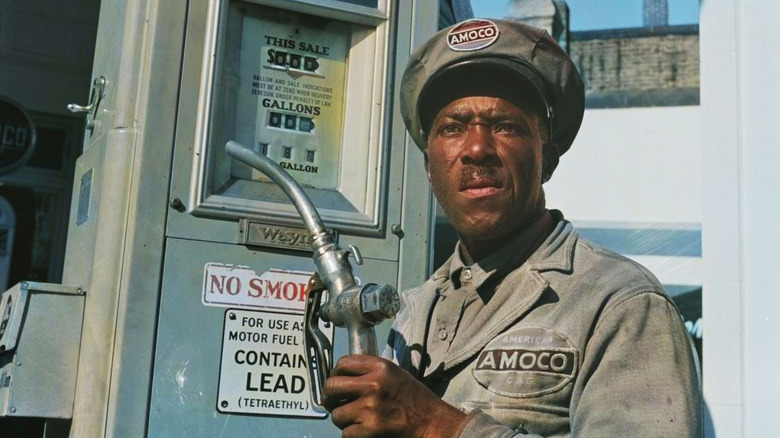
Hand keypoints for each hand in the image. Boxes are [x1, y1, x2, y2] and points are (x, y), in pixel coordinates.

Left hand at [323, 355, 468, 437]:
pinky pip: (346, 433)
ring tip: (356, 420)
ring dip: (342, 420)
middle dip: (328, 398)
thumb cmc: (414, 400)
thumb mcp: (394, 374)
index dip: (334, 374)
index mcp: (380, 367)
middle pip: (332, 386)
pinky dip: (352, 435)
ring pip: (336, 414)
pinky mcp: (371, 428)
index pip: (342, 363)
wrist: (433, 422)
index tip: (336, 383)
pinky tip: (363, 432)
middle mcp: (374, 384)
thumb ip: (369, 372)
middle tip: (332, 403)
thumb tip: (340, 378)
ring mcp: (371, 407)